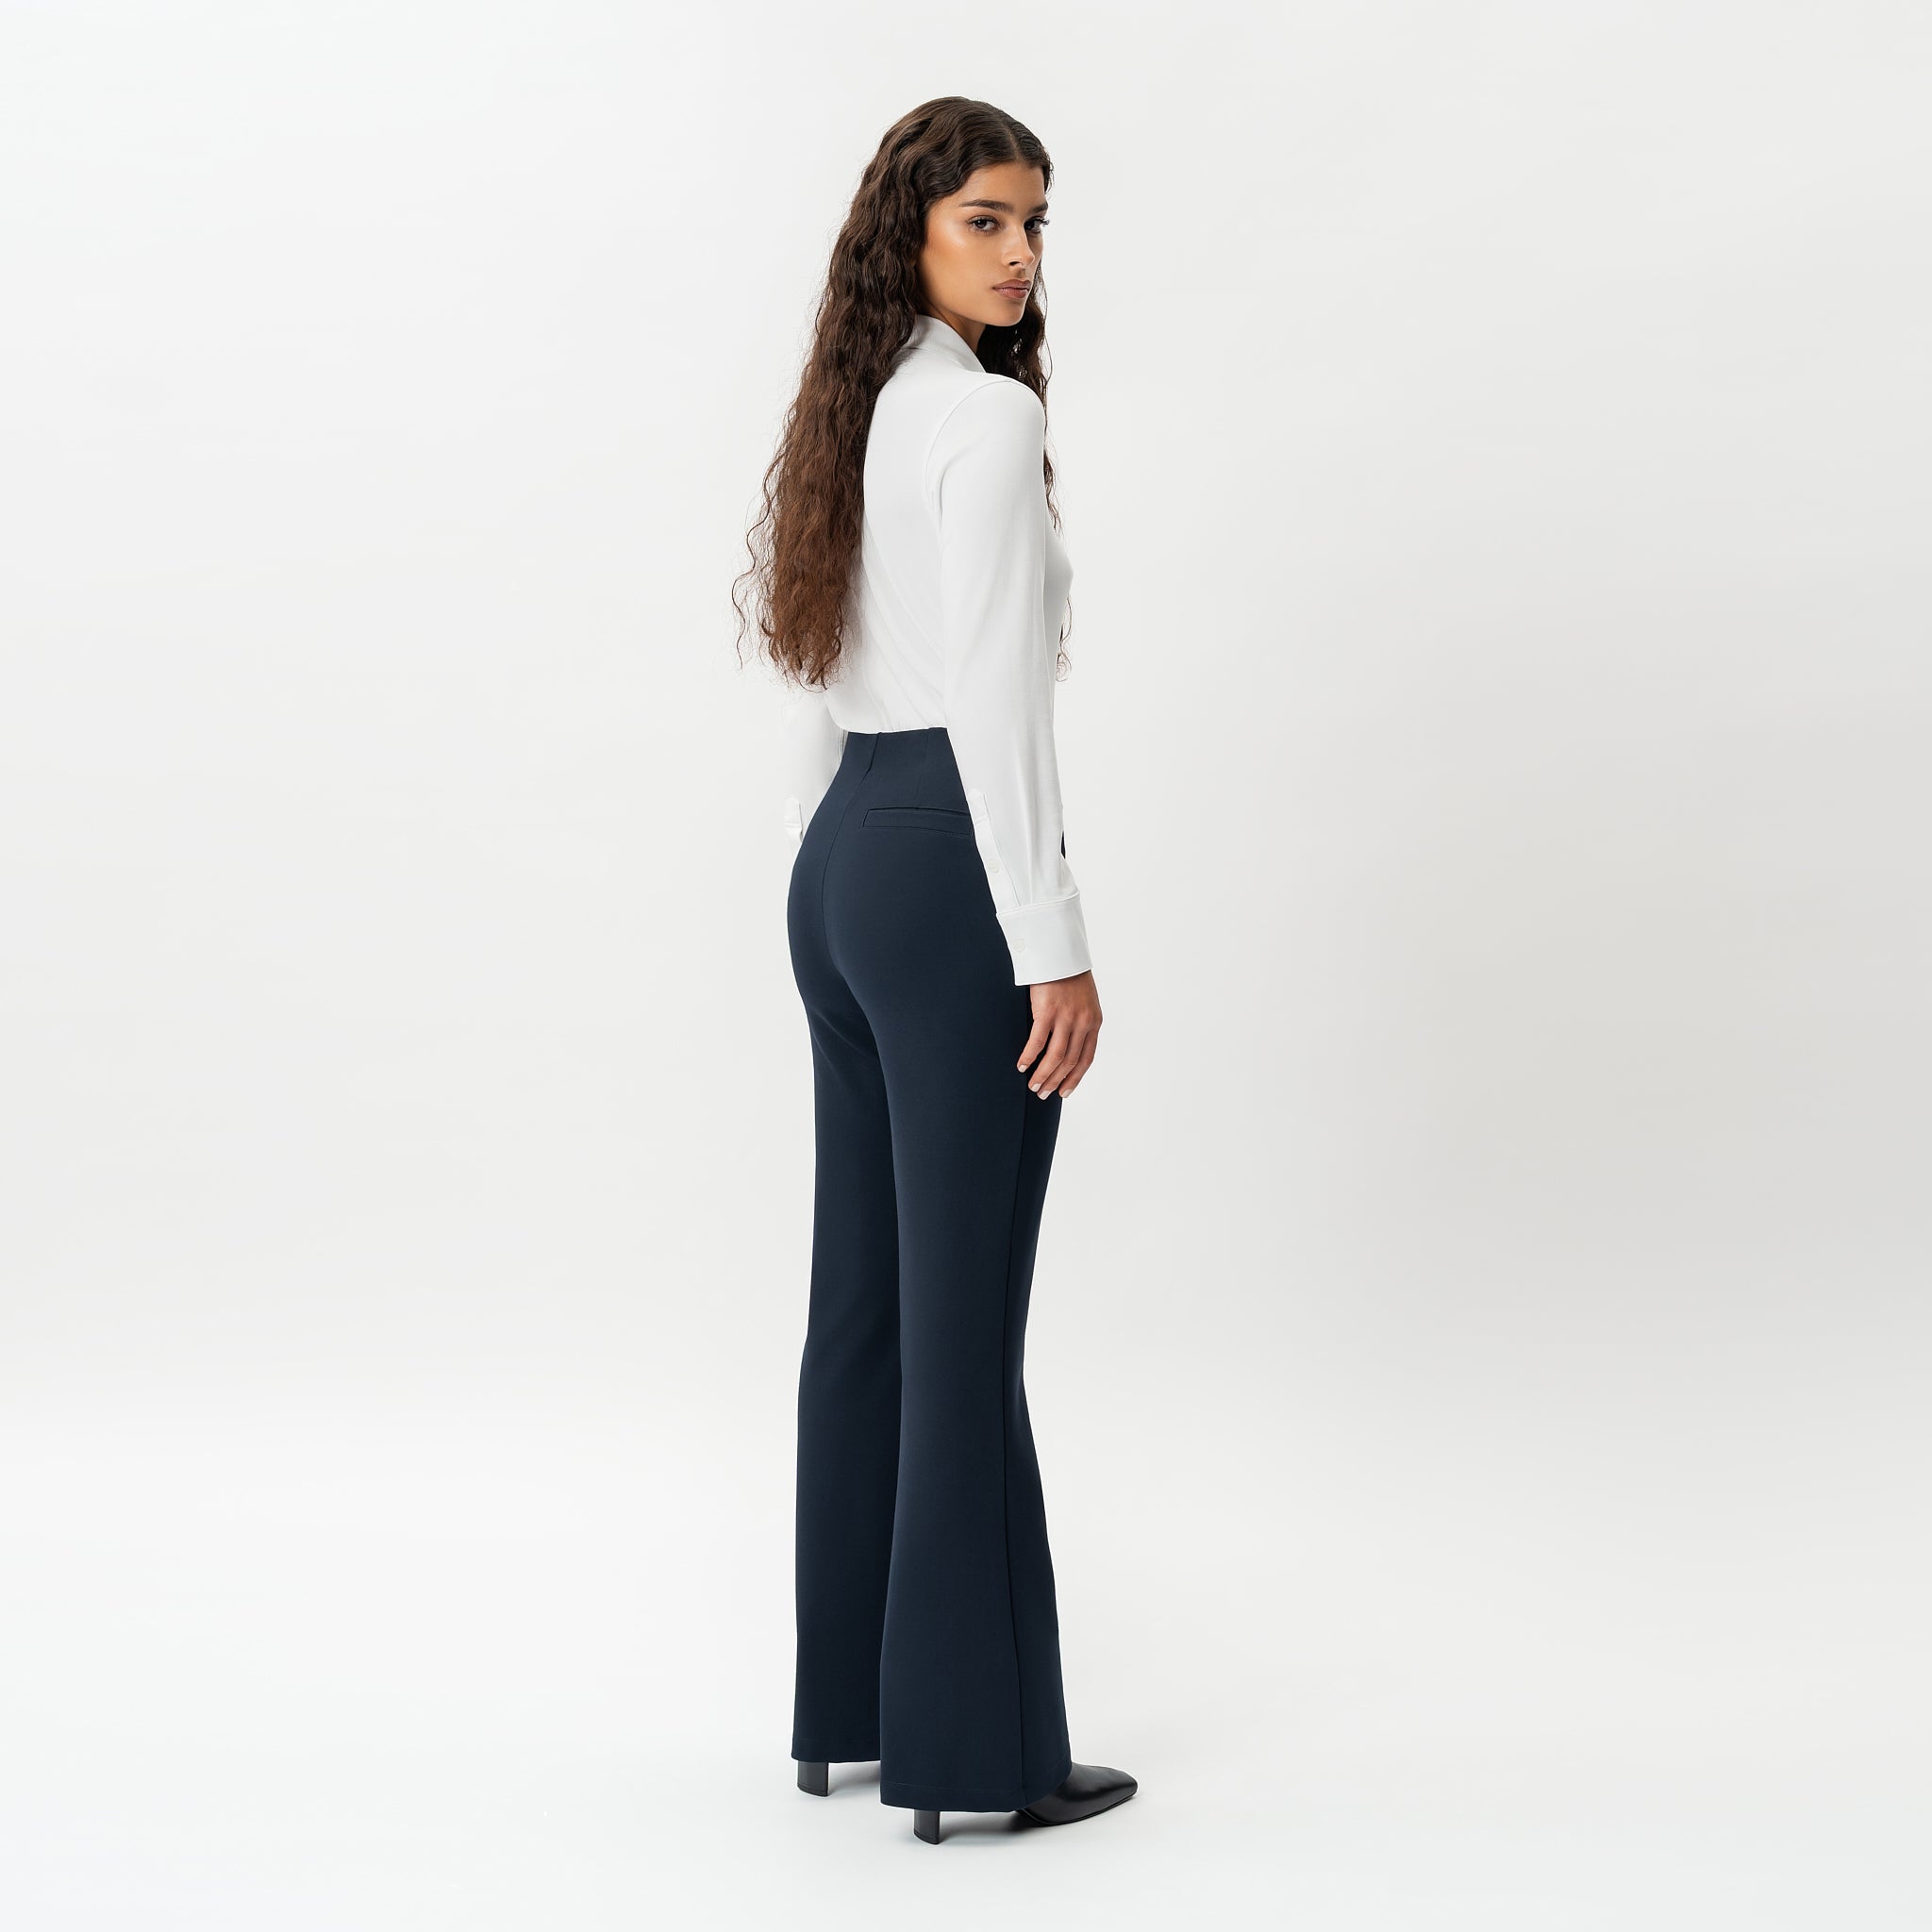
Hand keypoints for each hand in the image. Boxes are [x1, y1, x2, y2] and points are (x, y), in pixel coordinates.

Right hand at [1017, 969, 1101, 1098]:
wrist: (1060, 951)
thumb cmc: (1069, 975)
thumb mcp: (1084, 1001)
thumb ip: (1080, 1021)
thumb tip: (1068, 1043)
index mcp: (1094, 1022)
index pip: (1086, 1058)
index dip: (1075, 1078)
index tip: (1064, 1092)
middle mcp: (1083, 1022)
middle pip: (1069, 1062)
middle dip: (1055, 1081)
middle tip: (1042, 1093)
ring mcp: (1066, 1018)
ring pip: (1055, 1057)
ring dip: (1043, 1074)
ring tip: (1032, 1085)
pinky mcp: (1047, 1011)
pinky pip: (1037, 1042)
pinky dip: (1029, 1057)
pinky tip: (1021, 1065)